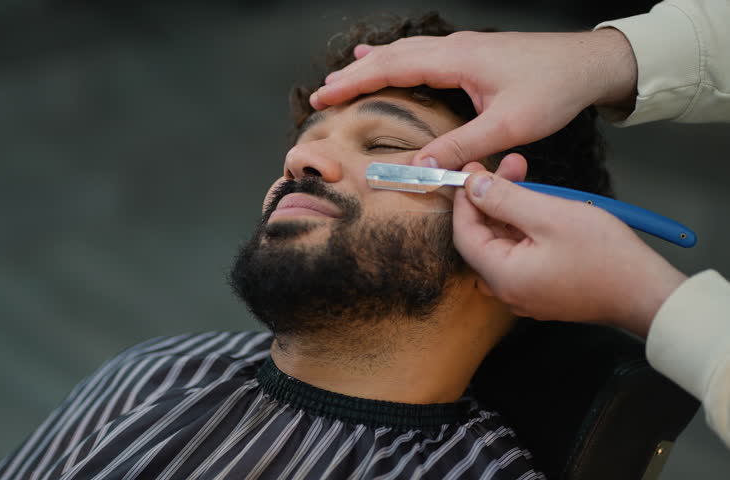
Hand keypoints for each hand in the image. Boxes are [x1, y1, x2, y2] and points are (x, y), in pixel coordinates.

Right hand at [311, 29, 636, 169]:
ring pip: (406, 51)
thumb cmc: (553, 89)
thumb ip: (461, 146)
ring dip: (373, 64)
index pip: (391, 67)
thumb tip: (420, 168)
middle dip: (354, 74)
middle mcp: (455, 48)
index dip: (354, 83)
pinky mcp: (474, 54)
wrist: (589, 63)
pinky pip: (423, 53)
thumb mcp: (507, 125)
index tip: (324, 96)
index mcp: (456, 60)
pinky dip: (397, 58)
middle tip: (323, 91)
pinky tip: (393, 59)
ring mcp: (464, 48)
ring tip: (345, 74)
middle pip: (391, 55)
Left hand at [452, 155, 686, 337]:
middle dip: (491, 197)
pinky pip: (521, 253)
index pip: (465, 234)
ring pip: (503, 242)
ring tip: (526, 175)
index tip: (471, 171)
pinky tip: (538, 202)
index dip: (465, 199)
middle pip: (483, 237)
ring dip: (510, 208)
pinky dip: (524, 226)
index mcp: (502, 277)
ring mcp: (525, 292)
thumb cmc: (606, 257)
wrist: (646, 292)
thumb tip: (473, 186)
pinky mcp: (542, 288)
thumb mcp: (549, 214)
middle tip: (507, 165)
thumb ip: (504, 199)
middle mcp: (507, 290)